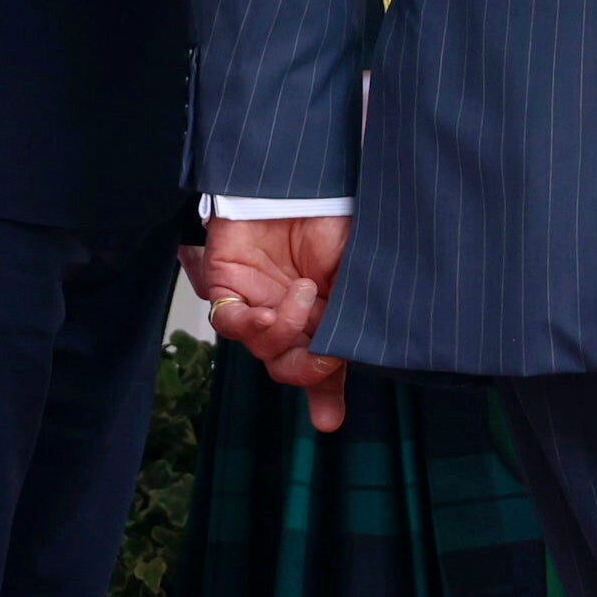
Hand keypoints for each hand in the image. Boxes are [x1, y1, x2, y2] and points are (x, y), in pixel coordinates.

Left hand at [196, 214, 355, 431]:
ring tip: (304, 291)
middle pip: (290, 368)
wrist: (299, 178)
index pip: (324, 366)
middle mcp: (290, 316)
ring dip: (286, 332)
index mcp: (326, 315)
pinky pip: (232, 323)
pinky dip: (251, 324)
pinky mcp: (227, 287)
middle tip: (326, 353)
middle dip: (308, 370)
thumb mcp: (356, 270)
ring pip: (264, 349)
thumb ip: (358, 315)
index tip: (328, 418)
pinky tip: (268, 310)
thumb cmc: (331, 215)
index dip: (325, 395)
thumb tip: (370, 359)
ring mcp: (258, 303)